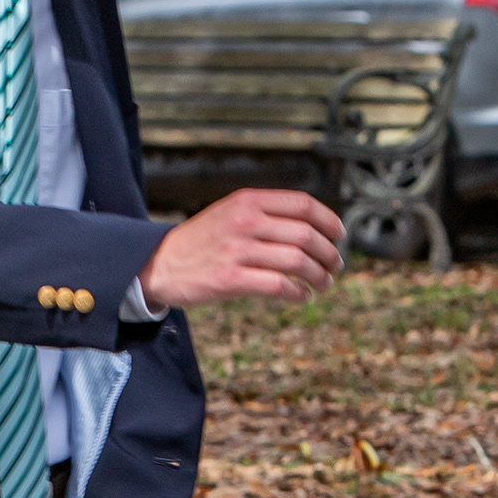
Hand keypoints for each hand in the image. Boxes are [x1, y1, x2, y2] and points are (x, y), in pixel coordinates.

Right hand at [138, 189, 345, 310]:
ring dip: (318, 276)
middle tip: (334, 266)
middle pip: (306, 235)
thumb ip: (264, 213)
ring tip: (322, 284)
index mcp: (248, 201)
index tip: (339, 235)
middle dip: (329, 254)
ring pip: (297, 262)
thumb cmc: (200, 242)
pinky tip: (301, 296)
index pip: (303, 204)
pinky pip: (278, 286)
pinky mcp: (230, 279)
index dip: (329, 220)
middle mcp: (245, 222)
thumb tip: (310, 227)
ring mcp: (238, 251)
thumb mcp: (230, 213)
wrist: (158, 263)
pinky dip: (297, 293)